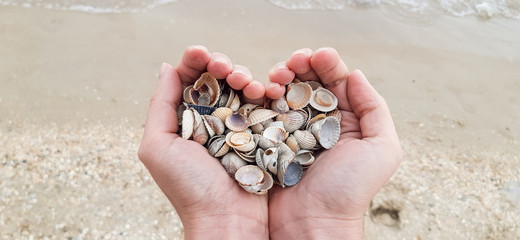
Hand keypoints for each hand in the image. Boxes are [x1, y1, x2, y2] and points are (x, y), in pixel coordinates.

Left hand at [138, 46, 268, 238]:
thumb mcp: (158, 146)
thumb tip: (167, 68)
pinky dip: (263, 92)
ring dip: (243, 76)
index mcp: (182, 120)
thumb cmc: (189, 188)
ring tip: (246, 82)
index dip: (195, 62)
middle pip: (216, 79)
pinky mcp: (258, 134)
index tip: (202, 54)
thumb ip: (160, 105)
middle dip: (221, 65)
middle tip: (225, 68)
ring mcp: (235, 126)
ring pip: (240, 88)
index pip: (188, 80)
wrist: (228, 219)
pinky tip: (263, 90)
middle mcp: (209, 120)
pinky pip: (261, 105)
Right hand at [266, 48, 401, 238]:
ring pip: (285, 92)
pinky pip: (265, 110)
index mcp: (345, 122)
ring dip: (281, 76)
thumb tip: (356, 75)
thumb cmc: (348, 192)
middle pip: (308, 82)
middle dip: (301, 65)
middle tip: (293, 61)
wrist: (311, 225)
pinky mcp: (268, 139)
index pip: (336, 82)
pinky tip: (265, 91)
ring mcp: (291, 130)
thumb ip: (375, 109)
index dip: (327, 64)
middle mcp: (319, 123)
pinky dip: (263, 95)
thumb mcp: (382, 150)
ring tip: (278, 75)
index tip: (318, 55)